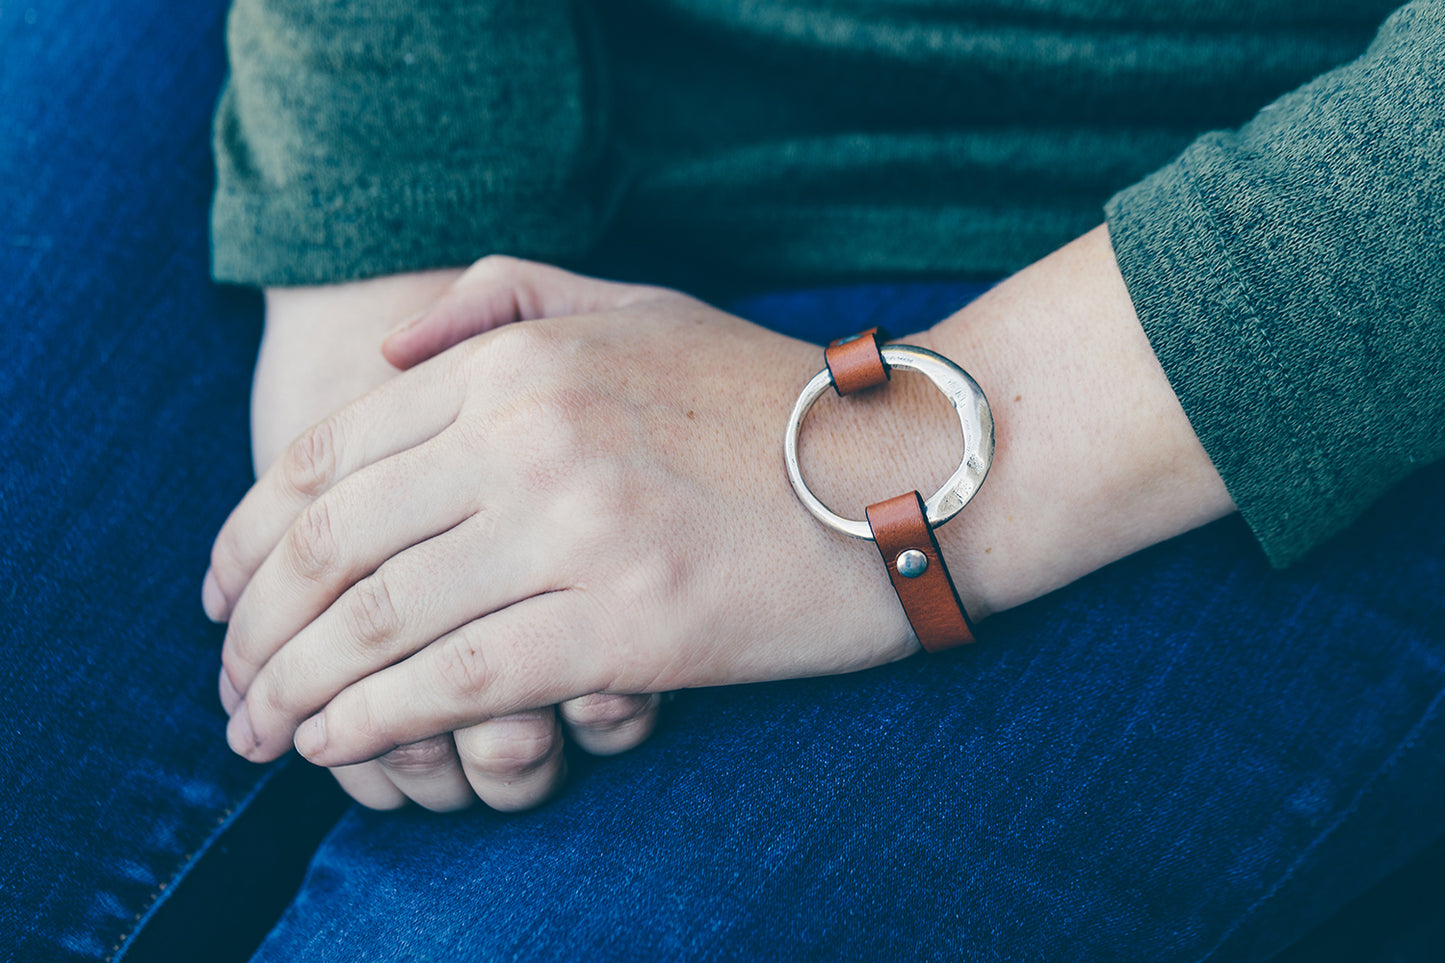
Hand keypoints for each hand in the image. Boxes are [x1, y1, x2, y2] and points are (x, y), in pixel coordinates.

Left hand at [211, 228, 1234, 810]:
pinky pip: (459, 684)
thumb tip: (386, 351)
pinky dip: (375, 721)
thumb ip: (505, 297)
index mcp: (520, 361)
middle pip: (331, 544)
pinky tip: (337, 747)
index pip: (329, 453)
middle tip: (227, 682)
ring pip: (379, 623)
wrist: (913, 468)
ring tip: (261, 732)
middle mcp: (531, 437)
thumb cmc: (767, 395)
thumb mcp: (635, 305)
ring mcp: (578, 532)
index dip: (247, 536)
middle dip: (252, 626)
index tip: (222, 595)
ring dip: (294, 687)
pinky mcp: (628, 628)